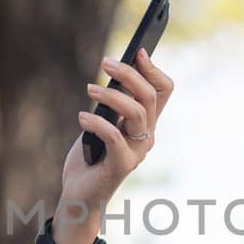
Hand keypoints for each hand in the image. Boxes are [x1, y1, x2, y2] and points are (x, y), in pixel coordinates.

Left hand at [59, 47, 174, 227]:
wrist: (79, 194)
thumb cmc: (90, 156)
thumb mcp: (101, 121)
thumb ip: (111, 103)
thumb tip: (114, 73)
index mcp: (146, 122)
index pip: (164, 90)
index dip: (154, 69)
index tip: (138, 50)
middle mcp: (147, 135)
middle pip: (150, 95)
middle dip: (129, 74)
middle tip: (105, 62)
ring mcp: (138, 151)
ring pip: (137, 112)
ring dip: (112, 95)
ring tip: (90, 88)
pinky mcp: (123, 165)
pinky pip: (115, 136)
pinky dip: (97, 122)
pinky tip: (81, 117)